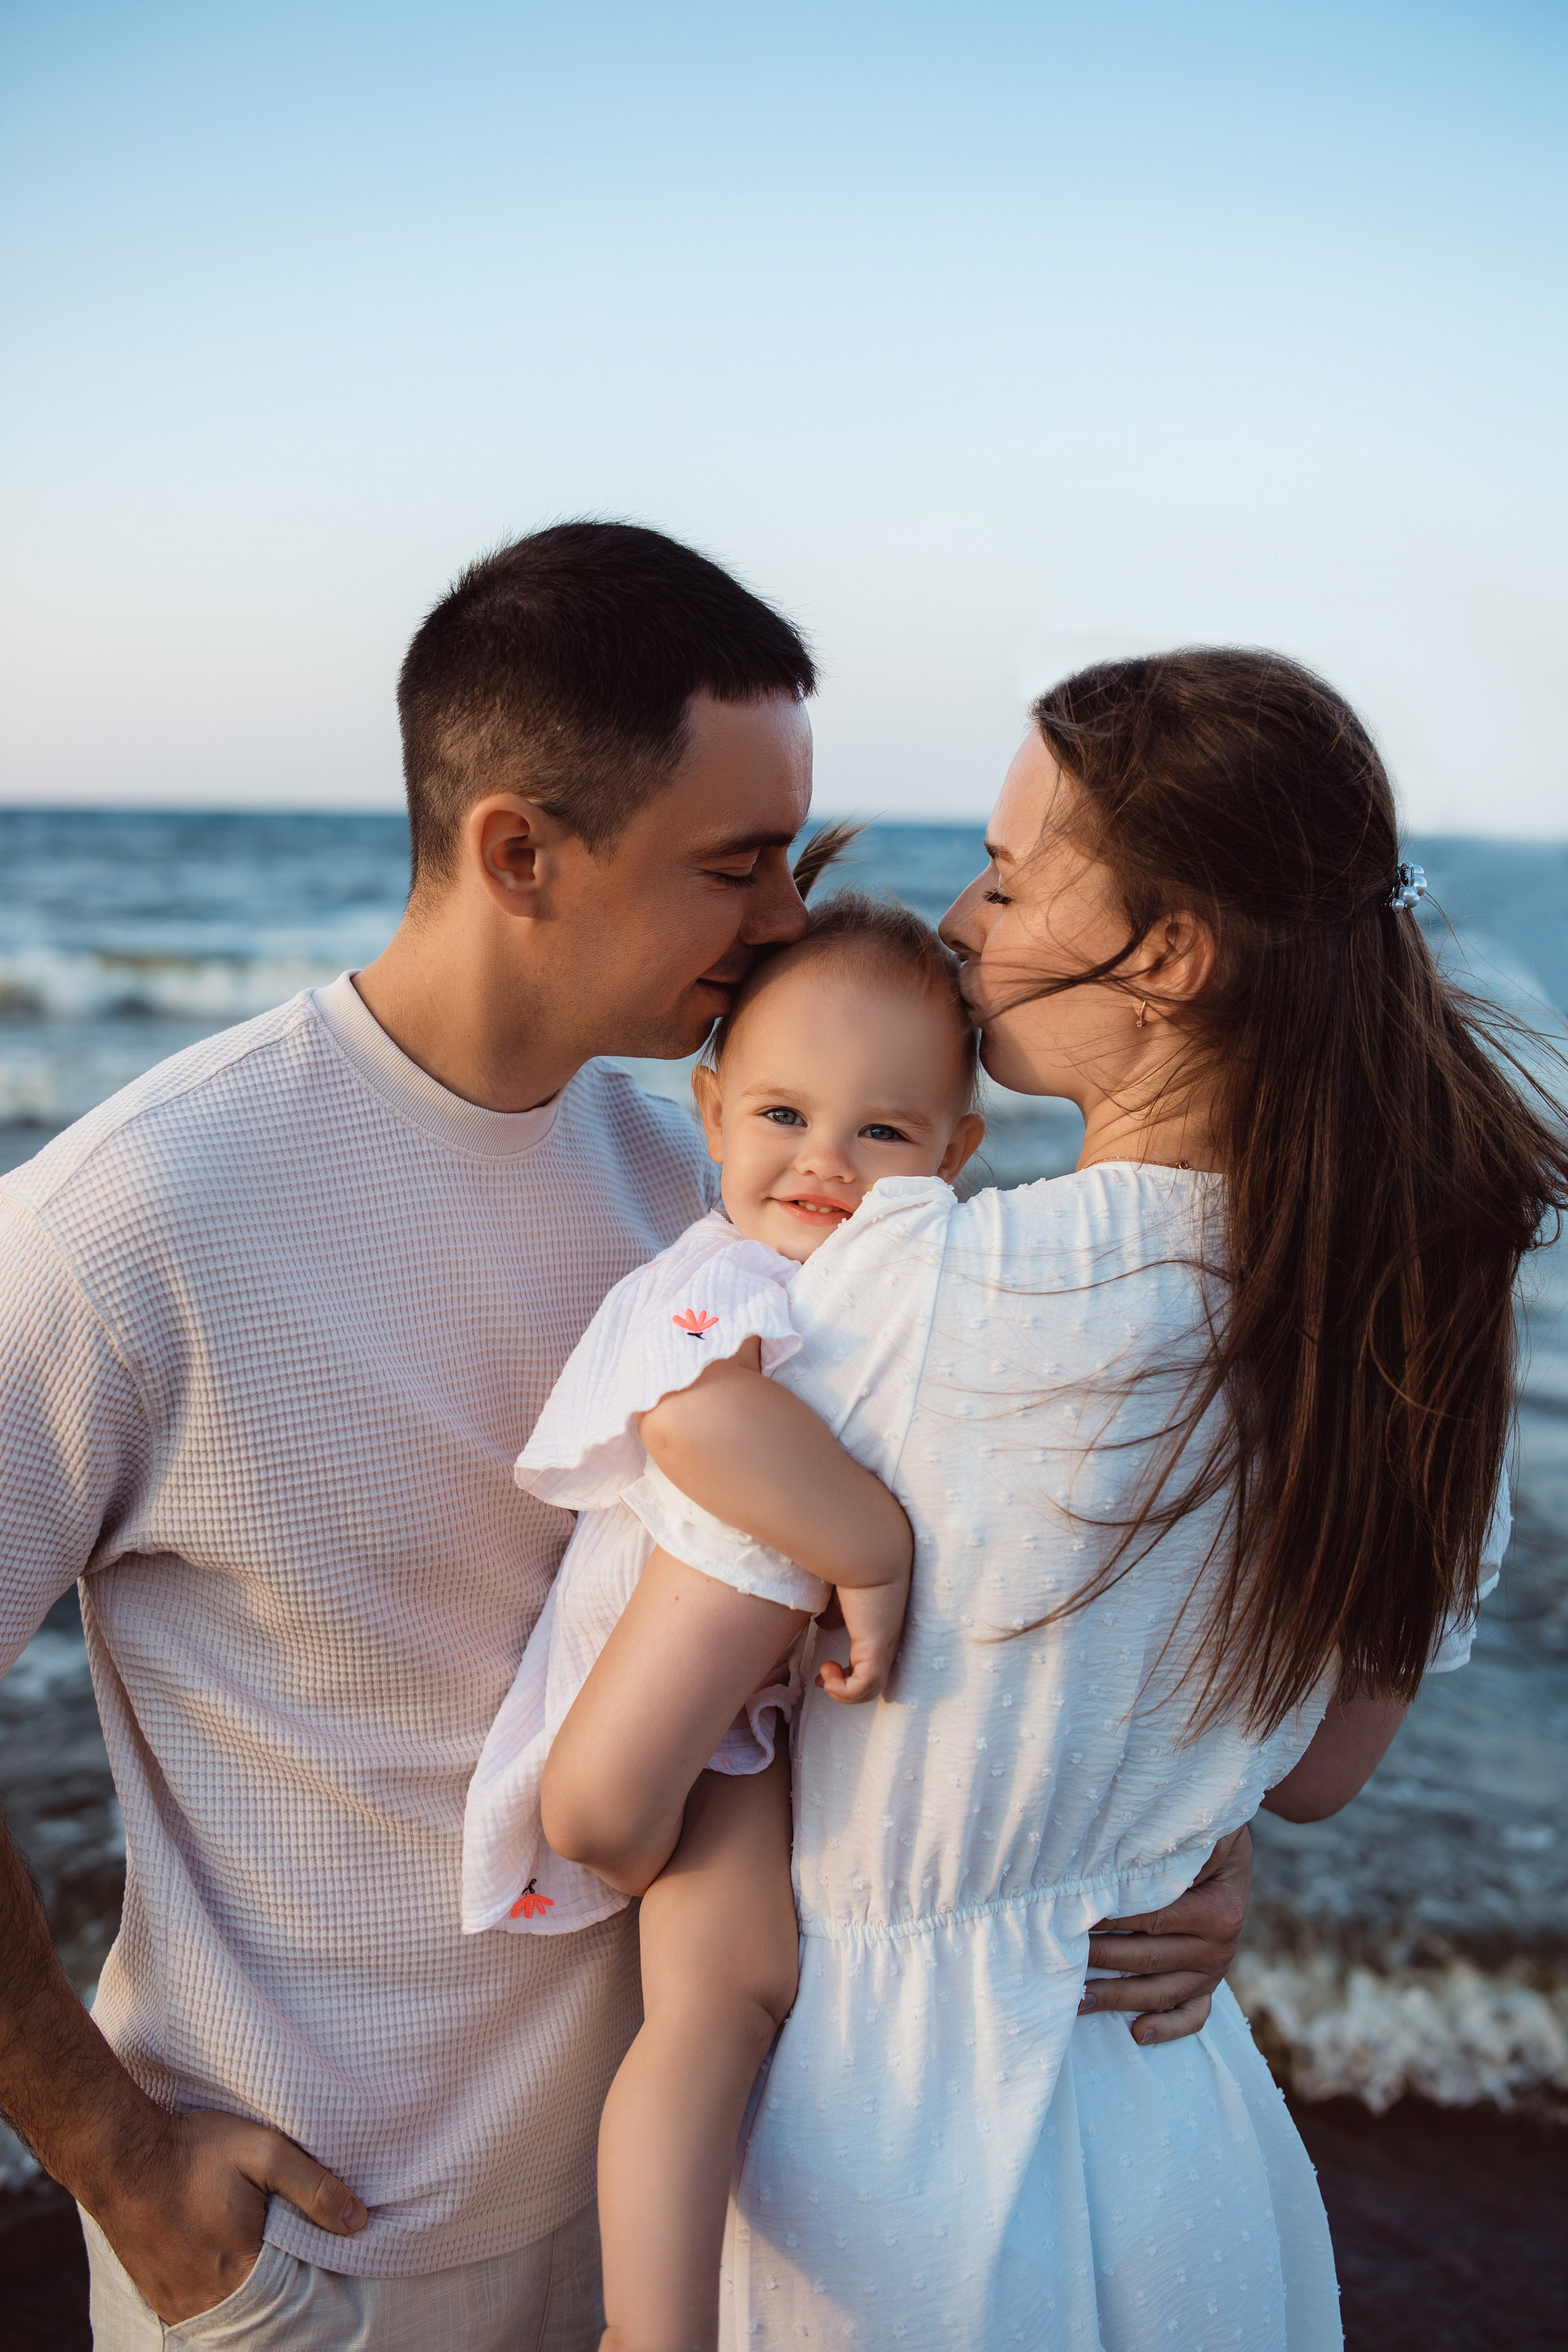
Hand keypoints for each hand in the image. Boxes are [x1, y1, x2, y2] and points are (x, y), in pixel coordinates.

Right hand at [90, 2107, 366, 2323]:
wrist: (121, 2155)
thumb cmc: (195, 2151)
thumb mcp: (264, 2151)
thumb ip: (313, 2187)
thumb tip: (357, 2221)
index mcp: (242, 2270)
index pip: (295, 2292)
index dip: (313, 2273)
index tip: (320, 2249)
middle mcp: (210, 2300)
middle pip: (264, 2305)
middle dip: (282, 2283)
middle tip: (285, 2246)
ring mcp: (180, 2305)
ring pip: (234, 2311)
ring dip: (250, 2290)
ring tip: (256, 2252)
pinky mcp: (160, 2301)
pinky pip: (202, 2311)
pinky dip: (221, 2295)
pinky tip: (226, 2264)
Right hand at [815, 1574, 908, 1702]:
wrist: (865, 1552)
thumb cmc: (851, 1567)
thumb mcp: (836, 1595)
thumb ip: (832, 1611)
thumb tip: (822, 1622)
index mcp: (878, 1628)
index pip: (870, 1663)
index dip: (847, 1673)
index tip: (824, 1667)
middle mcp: (885, 1640)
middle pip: (872, 1682)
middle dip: (844, 1687)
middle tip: (823, 1678)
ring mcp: (883, 1647)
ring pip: (869, 1690)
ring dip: (842, 1691)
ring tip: (824, 1674)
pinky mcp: (877, 1650)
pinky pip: (864, 1688)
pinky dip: (844, 1691)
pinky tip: (827, 1672)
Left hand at [1078, 1821, 1252, 2046]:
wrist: (1230, 1844)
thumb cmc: (1207, 1835)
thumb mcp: (1207, 1833)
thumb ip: (1178, 1847)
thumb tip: (1138, 1856)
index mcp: (1218, 1912)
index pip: (1152, 1919)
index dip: (1110, 1919)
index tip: (1071, 1917)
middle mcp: (1219, 1947)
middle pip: (1148, 1958)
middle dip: (1101, 1959)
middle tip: (1059, 1957)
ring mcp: (1214, 1971)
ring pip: (1160, 1992)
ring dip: (1117, 1997)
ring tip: (1076, 1999)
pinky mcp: (1209, 1985)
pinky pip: (1192, 2015)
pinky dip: (1167, 2028)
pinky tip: (1137, 2034)